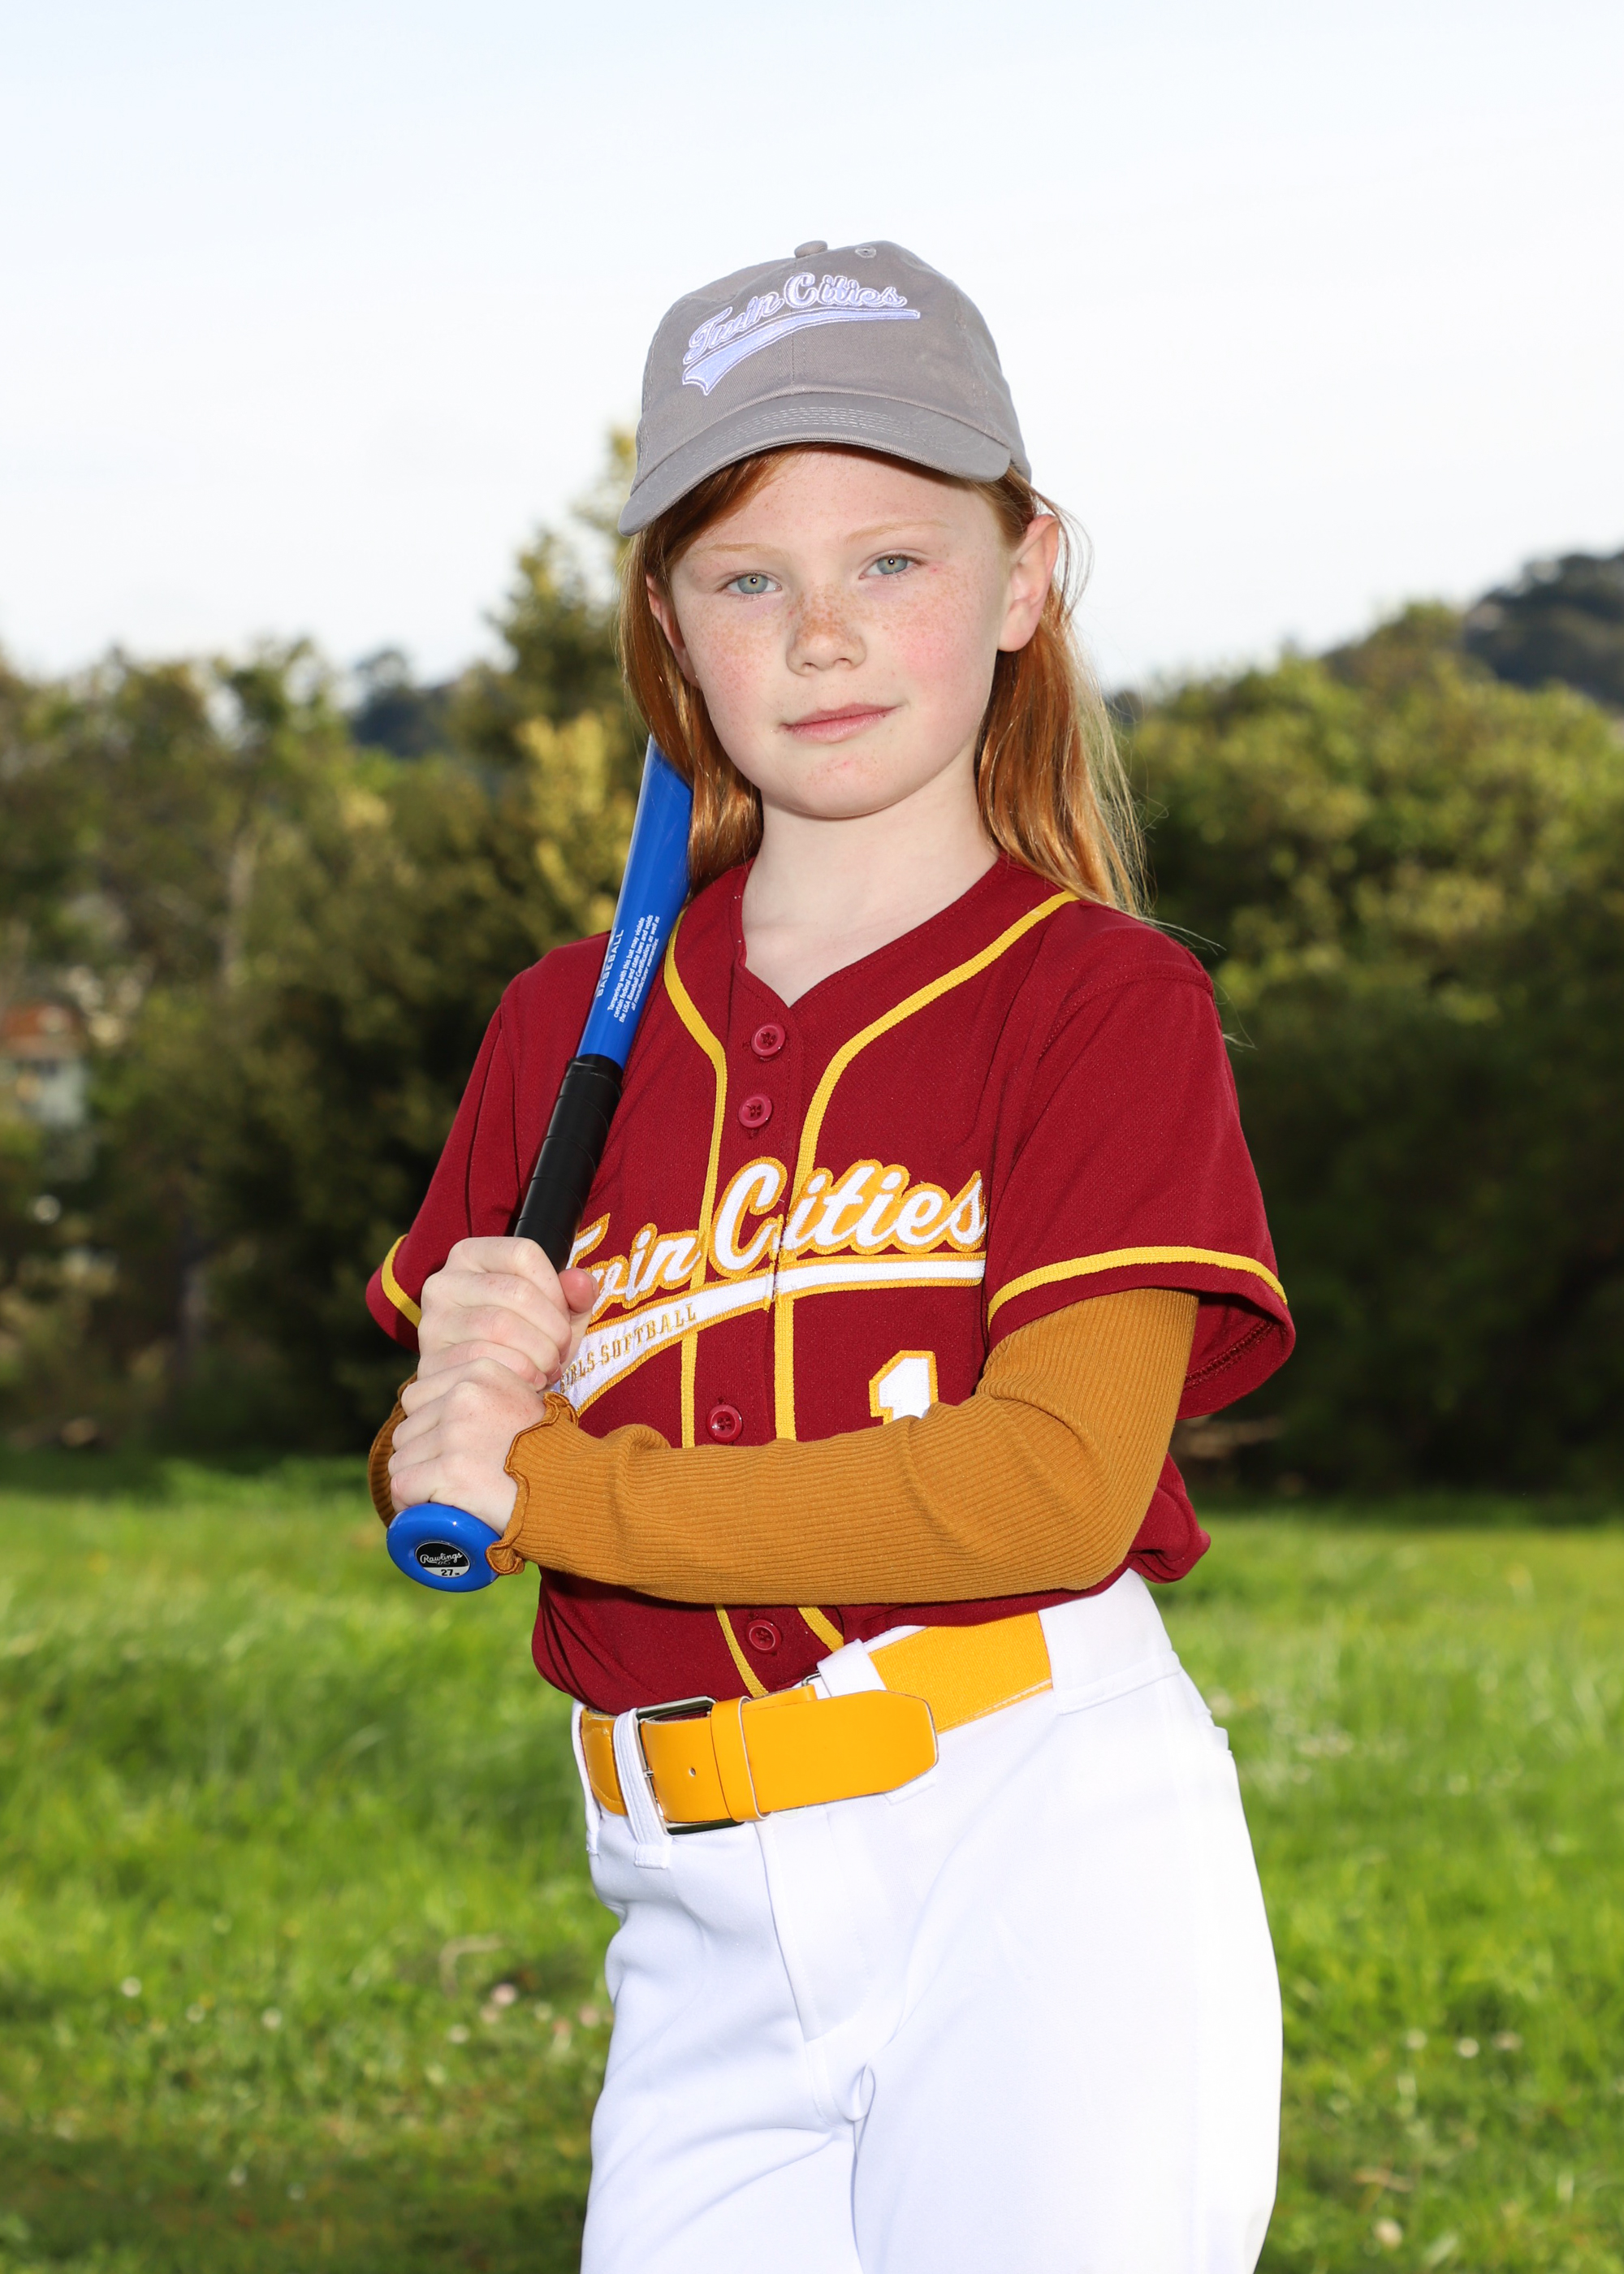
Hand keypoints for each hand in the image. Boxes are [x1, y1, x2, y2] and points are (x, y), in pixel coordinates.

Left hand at [388, 1360, 550, 1528]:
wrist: (574, 1487)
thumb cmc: (548, 1453)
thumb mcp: (520, 1401)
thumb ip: (485, 1395)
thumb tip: (442, 1410)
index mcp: (480, 1370)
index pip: (416, 1396)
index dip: (424, 1428)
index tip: (443, 1451)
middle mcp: (465, 1394)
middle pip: (407, 1430)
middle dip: (420, 1458)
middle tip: (446, 1480)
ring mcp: (456, 1431)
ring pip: (401, 1460)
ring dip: (416, 1483)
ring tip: (441, 1497)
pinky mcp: (450, 1469)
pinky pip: (403, 1486)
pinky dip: (409, 1503)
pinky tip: (426, 1510)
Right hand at [417, 1237, 596, 1389]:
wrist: (483, 1387)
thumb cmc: (524, 1341)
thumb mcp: (554, 1312)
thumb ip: (575, 1293)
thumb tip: (581, 1283)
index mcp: (470, 1255)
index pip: (523, 1254)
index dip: (556, 1289)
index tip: (565, 1316)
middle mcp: (443, 1282)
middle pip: (516, 1291)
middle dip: (553, 1327)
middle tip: (562, 1351)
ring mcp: (432, 1322)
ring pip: (501, 1326)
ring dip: (539, 1352)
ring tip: (548, 1367)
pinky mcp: (430, 1362)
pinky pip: (483, 1361)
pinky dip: (518, 1373)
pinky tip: (529, 1381)